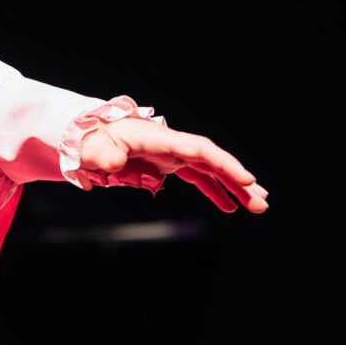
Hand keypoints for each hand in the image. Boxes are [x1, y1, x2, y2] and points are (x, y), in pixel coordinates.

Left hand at [77, 116, 267, 213]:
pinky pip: (199, 177)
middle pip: (213, 161)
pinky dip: (215, 190)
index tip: (248, 180)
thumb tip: (112, 162)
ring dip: (234, 188)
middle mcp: (171, 144)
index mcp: (160, 138)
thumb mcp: (93, 147)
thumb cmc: (89, 140)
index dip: (225, 164)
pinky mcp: (167, 164)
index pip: (200, 149)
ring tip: (257, 207)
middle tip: (262, 204)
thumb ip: (104, 155)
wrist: (83, 137)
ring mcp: (171, 154)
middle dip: (239, 181)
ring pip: (211, 170)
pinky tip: (230, 206)